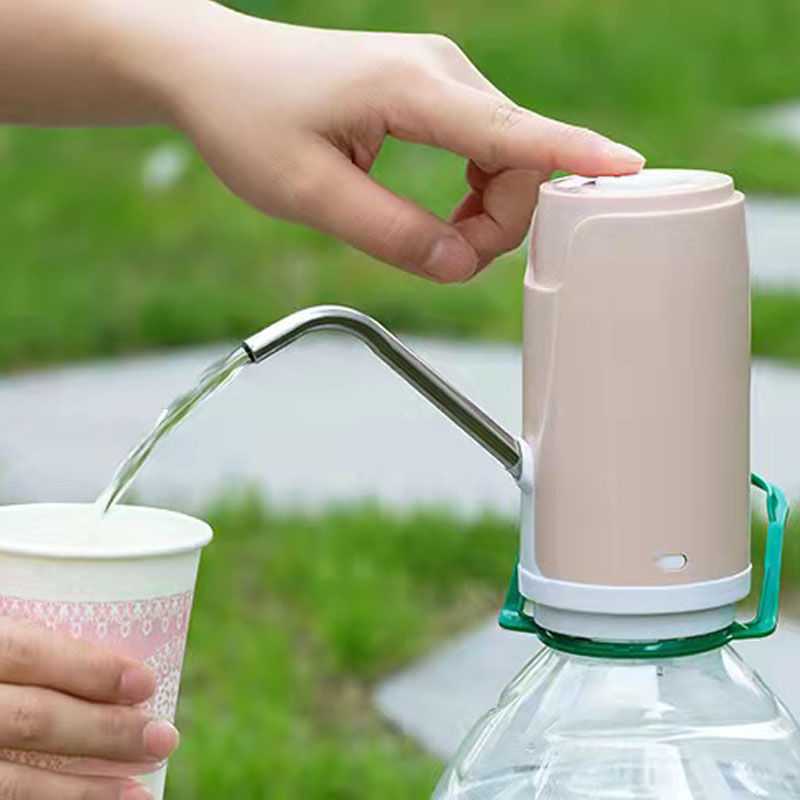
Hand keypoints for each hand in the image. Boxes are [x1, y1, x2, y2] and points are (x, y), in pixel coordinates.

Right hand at [0, 619, 178, 799]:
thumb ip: (26, 639)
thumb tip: (104, 629)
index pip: (25, 651)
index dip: (87, 667)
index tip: (146, 681)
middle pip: (28, 720)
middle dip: (104, 733)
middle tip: (164, 738)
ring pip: (9, 783)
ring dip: (81, 793)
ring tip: (140, 795)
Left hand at [150, 8, 644, 281]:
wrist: (216, 71)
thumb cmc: (249, 121)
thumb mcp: (308, 195)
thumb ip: (391, 234)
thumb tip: (462, 265)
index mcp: (411, 89)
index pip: (511, 131)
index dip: (573, 155)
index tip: (630, 169)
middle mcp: (440, 73)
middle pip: (519, 161)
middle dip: (497, 225)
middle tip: (437, 256)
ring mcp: (442, 78)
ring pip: (509, 158)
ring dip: (488, 212)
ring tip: (428, 235)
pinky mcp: (435, 91)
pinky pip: (488, 148)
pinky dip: (479, 192)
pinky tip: (445, 210)